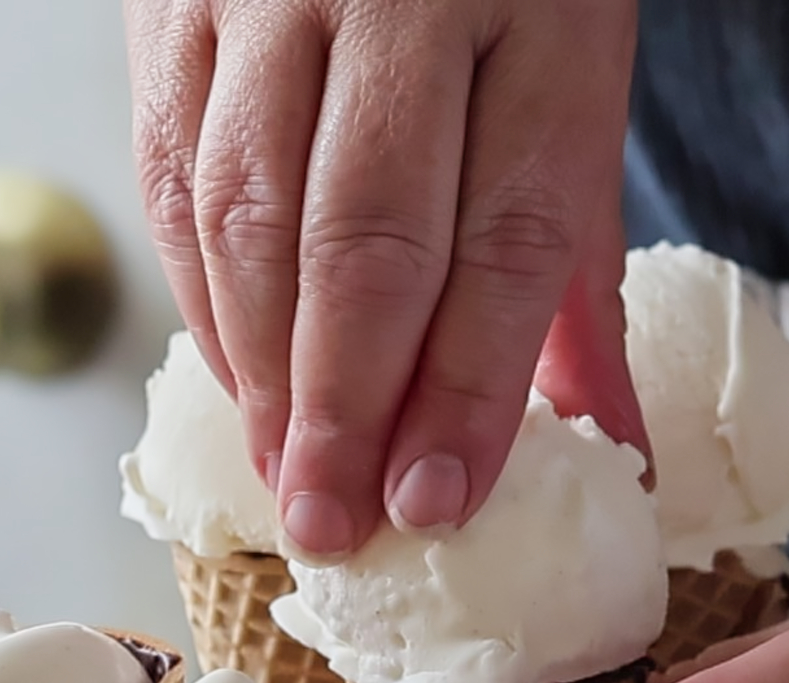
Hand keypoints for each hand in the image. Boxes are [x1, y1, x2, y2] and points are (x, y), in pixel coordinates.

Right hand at [125, 0, 646, 559]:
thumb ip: (582, 284)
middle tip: (334, 526)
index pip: (507, 243)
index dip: (466, 391)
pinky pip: (172, 177)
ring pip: (248, 221)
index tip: (433, 503)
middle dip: (344, 412)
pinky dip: (203, 302)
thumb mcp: (575, 109)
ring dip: (264, 377)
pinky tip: (241, 383)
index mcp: (544, 23)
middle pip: (363, 246)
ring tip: (288, 480)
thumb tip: (617, 454)